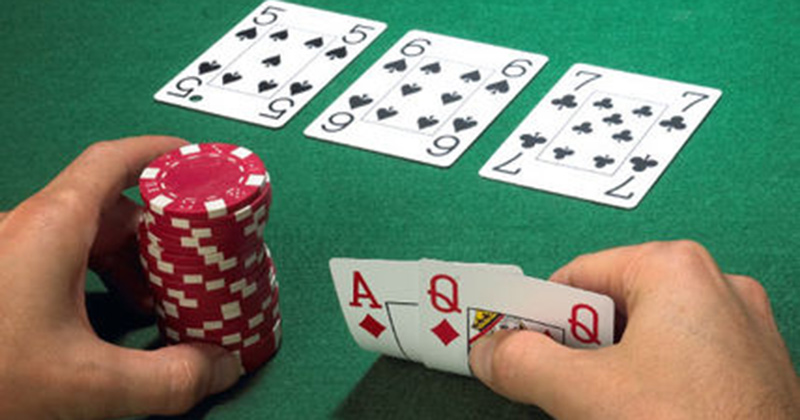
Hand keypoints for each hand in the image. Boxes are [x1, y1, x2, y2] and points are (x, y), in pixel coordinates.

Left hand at [0, 137, 242, 418]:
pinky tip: (112, 317)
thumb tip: (224, 365)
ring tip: (162, 299)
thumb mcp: (87, 384)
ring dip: (130, 260)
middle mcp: (28, 229)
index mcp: (52, 227)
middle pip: (109, 205)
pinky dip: (99, 278)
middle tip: (200, 257)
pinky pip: (62, 260)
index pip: (111, 162)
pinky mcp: (3, 281)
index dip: (158, 153)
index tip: (197, 160)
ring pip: (85, 236)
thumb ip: (168, 379)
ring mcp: (11, 254)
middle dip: (160, 229)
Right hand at [470, 241, 799, 418]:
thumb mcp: (584, 393)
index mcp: (676, 268)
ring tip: (603, 408)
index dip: (540, 315)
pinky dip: (652, 382)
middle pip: (613, 306)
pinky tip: (643, 414)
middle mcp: (717, 286)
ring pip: (648, 336)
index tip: (519, 348)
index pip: (578, 276)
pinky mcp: (755, 368)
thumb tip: (490, 351)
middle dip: (579, 348)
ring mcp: (743, 329)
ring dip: (613, 369)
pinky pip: (683, 360)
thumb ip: (522, 362)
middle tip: (562, 387)